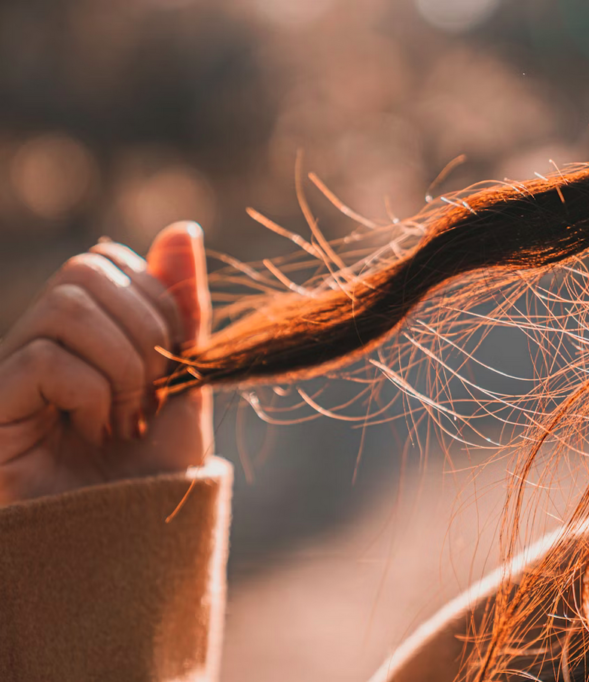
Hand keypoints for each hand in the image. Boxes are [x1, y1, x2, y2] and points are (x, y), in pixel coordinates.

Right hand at [0, 222, 212, 504]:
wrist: (130, 548)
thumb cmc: (154, 472)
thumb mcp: (185, 382)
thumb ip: (182, 308)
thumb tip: (183, 228)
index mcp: (84, 332)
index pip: (109, 260)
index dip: (159, 302)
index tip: (175, 367)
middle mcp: (37, 342)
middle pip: (86, 268)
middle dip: (145, 331)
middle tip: (150, 398)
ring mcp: (9, 372)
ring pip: (68, 306)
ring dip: (122, 366)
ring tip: (124, 421)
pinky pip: (45, 358)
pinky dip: (92, 394)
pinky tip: (94, 434)